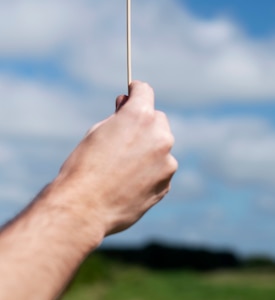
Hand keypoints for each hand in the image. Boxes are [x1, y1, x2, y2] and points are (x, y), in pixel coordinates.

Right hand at [55, 80, 176, 237]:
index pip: (145, 91)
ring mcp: (166, 160)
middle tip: (125, 136)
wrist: (84, 208)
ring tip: (122, 167)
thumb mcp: (96, 132)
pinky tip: (128, 183)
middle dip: (144, 123)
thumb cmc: (84, 167)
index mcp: (140, 116)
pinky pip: (160, 169)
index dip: (136, 91)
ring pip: (160, 146)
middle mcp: (159, 135)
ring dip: (148, 150)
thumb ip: (118, 117)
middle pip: (157, 119)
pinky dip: (149, 172)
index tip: (132, 93)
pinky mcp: (166, 183)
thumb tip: (126, 104)